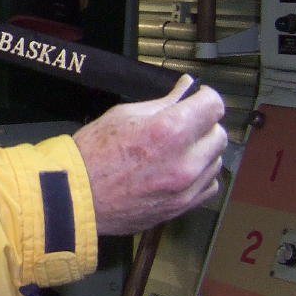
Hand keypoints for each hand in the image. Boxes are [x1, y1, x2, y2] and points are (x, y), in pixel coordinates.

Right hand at [72, 76, 227, 236]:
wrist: (75, 196)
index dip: (205, 96)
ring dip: (203, 150)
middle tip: (184, 123)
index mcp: (170, 130)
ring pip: (216, 160)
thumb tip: (186, 88)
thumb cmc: (92, 153)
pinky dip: (201, 175)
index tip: (198, 97)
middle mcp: (185, 160)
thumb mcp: (124, 115)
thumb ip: (162, 102)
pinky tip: (181, 170)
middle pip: (219, 133)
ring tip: (179, 149)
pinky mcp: (182, 207)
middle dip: (204, 124)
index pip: (214, 105)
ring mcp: (186, 187)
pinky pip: (209, 185)